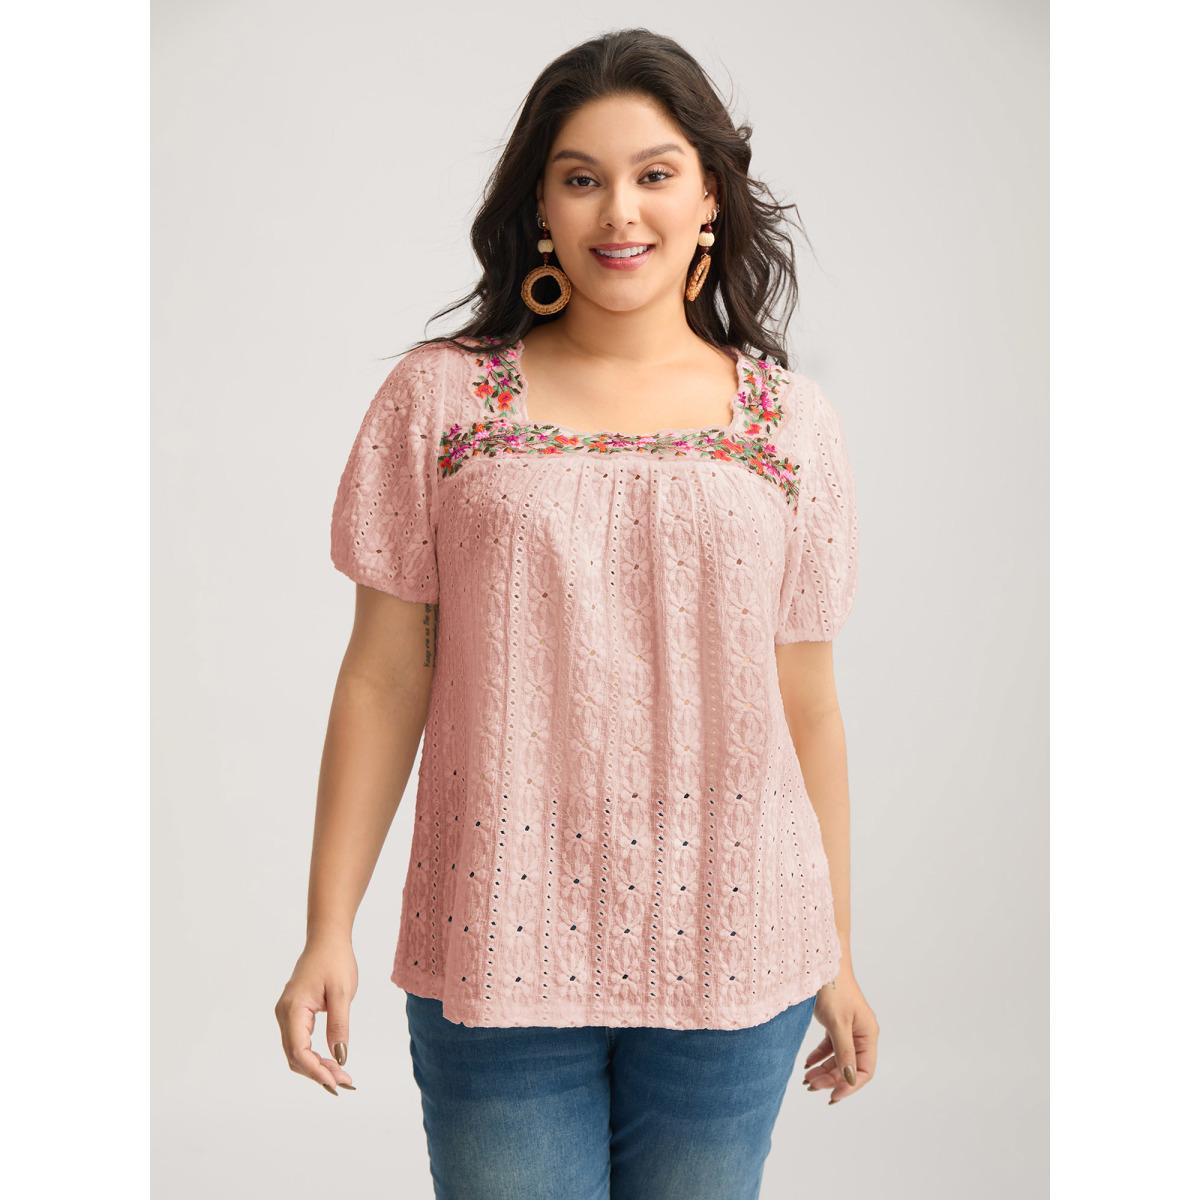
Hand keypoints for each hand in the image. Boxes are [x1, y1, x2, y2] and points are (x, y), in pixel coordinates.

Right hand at [275, 934, 358, 1095]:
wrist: (327, 939)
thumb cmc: (335, 961)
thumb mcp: (342, 993)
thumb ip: (339, 1025)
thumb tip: (339, 1057)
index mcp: (292, 1009)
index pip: (299, 1050)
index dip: (316, 1071)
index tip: (337, 1083)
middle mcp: (284, 1015)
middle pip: (295, 1056)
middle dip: (318, 1073)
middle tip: (346, 1082)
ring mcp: (287, 1015)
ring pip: (296, 1052)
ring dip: (316, 1067)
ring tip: (341, 1076)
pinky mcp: (294, 1014)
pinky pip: (300, 1042)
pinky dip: (314, 1056)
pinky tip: (331, 1063)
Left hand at [801, 958, 878, 1104]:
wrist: (821, 961)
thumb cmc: (833, 988)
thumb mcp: (838, 1023)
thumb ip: (844, 1052)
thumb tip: (848, 1079)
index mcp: (868, 1033)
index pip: (864, 1070)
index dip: (849, 1085)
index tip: (832, 1096)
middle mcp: (861, 1032)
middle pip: (849, 1066)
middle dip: (831, 1078)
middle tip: (810, 1087)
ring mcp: (849, 1027)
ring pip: (838, 1057)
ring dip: (823, 1070)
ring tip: (806, 1079)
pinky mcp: (836, 1022)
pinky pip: (830, 1046)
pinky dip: (819, 1056)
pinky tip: (807, 1064)